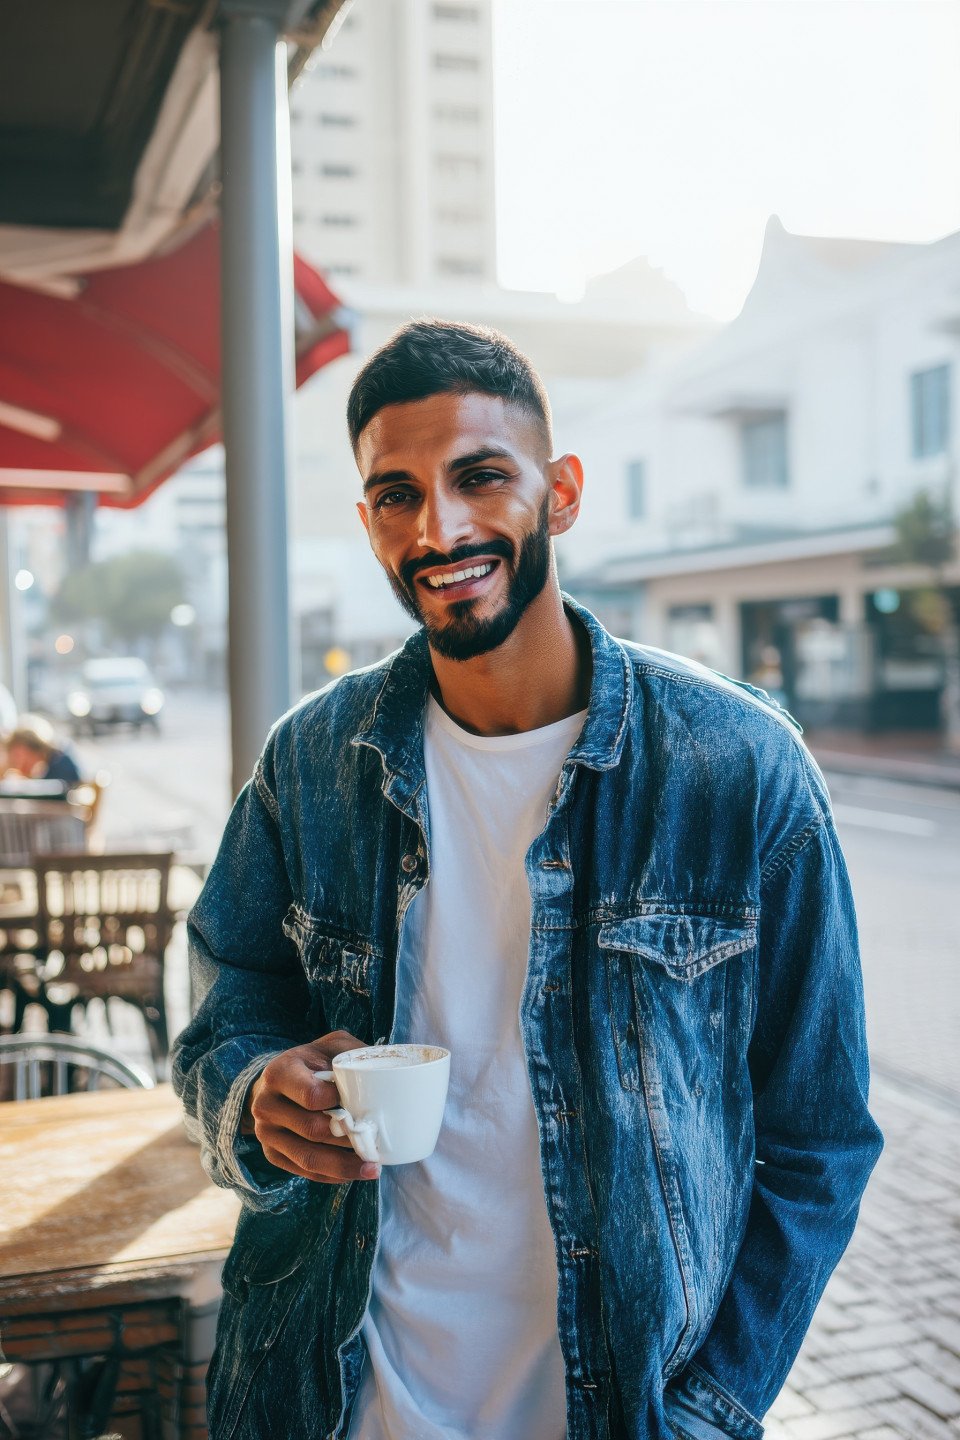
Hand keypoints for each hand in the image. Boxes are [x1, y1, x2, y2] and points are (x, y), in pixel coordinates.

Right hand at [241, 1031, 378, 1182]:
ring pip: (308, 1158)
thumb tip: (385, 1074)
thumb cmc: (312, 1062)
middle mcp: (266, 1104)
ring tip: (373, 1168)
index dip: (338, 1102)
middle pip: (312, 1130)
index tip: (360, 1103)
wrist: (277, 1082)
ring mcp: (266, 1133)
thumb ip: (352, 1054)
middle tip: (377, 1141)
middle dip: (348, 1139)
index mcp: (280, 1073)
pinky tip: (355, 1172)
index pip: (311, 1096)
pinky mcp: (272, 1154)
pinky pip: (305, 1172)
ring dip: (344, 1166)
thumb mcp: (329, 1047)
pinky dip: (333, 1175)